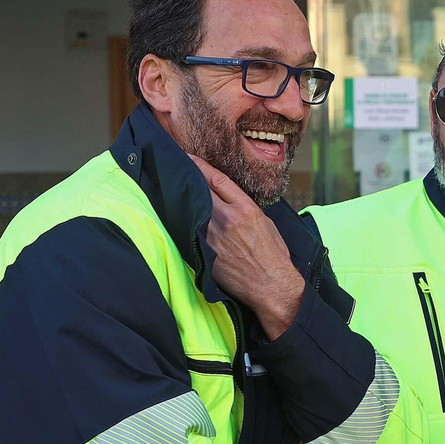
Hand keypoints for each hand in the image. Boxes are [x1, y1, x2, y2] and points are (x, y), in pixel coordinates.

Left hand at [191, 155, 304, 339]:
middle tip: (173, 168)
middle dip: (186, 176)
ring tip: (170, 189)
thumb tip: (226, 197)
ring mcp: (213, 236)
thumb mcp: (266, 223)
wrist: (271, 285)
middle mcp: (227, 219)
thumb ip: (244, 207)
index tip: (189, 158)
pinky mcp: (204, 252)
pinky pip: (188, 230)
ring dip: (180, 198)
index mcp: (246, 209)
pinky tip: (175, 214)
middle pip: (199, 189)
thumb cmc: (273, 256)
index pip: (217, 179)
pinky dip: (182, 220)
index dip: (199, 165)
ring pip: (189, 208)